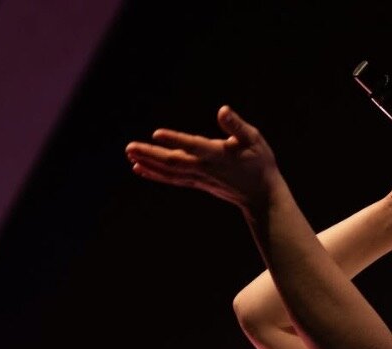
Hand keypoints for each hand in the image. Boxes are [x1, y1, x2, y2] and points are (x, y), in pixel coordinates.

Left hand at [125, 105, 280, 209]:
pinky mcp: (196, 182)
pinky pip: (172, 178)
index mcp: (218, 155)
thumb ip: (237, 125)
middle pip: (173, 162)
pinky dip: (155, 174)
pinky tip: (139, 168)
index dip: (175, 140)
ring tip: (130, 154)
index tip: (157, 133)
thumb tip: (222, 110)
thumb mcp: (254, 139)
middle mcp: (204, 168)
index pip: (193, 146)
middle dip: (151, 154)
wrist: (261, 195)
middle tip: (130, 147)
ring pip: (169, 171)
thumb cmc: (260, 162)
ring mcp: (199, 178)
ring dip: (148, 163)